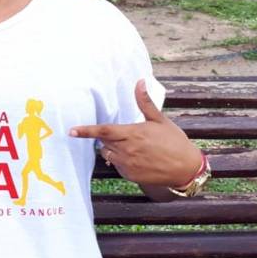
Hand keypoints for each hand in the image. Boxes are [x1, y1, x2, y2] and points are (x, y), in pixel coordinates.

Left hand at [70, 79, 200, 187]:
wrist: (186, 168)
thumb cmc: (174, 141)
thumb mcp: (160, 120)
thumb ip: (145, 102)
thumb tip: (140, 81)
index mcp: (132, 134)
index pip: (103, 132)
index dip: (86, 131)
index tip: (71, 131)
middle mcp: (127, 150)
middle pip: (104, 143)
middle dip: (107, 138)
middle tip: (124, 135)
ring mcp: (128, 165)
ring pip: (109, 154)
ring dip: (113, 149)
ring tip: (133, 146)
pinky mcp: (130, 176)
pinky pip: (118, 166)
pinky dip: (121, 161)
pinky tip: (137, 158)